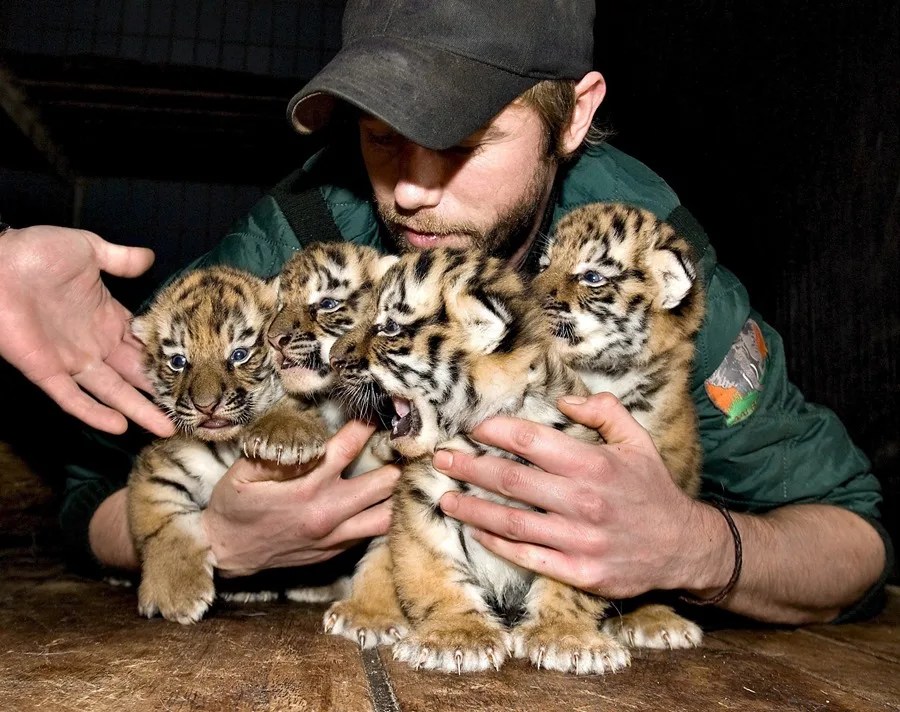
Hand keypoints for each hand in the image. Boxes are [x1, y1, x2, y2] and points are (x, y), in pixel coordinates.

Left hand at [0, 225, 173, 436]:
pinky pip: (72, 398)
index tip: (195, 371)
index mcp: (106, 317)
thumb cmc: (34, 252)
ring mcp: (71, 360)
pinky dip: (94, 413)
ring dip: (138, 410)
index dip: (167, 358)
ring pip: (112, 391)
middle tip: (191, 407)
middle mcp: (93, 343)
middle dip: (161, 391)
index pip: (142, 344)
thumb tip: (151, 258)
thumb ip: (120, 259)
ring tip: (167, 427)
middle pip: (135, 374)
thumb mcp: (87, 248)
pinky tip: (119, 426)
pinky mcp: (46, 371)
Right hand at [202, 419, 399, 576]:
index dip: (367, 427)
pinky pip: (373, 534)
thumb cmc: (234, 507)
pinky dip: (385, 516)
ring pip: (388, 516)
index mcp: (306, 488)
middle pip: (384, 483)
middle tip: (406, 445)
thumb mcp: (242, 472)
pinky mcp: (336, 551)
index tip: (381, 411)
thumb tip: (303, 434)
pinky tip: (389, 500)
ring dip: (399, 494)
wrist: (226, 554)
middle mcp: (327, 512)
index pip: (348, 449)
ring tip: (405, 474)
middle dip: (397, 461)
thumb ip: (275, 452)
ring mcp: (335, 536)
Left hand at [435, 393, 722, 598]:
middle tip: (440, 460)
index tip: (472, 428)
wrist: (683, 546)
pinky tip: (478, 533)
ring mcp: (580, 540)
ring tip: (446, 500)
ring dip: (473, 509)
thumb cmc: (652, 488)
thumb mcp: (637, 439)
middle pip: (511, 481)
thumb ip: (603, 411)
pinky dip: (499, 545)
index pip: (531, 442)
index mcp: (594, 464)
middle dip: (469, 467)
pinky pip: (529, 558)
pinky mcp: (580, 572)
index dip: (496, 432)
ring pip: (512, 522)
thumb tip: (564, 399)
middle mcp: (583, 501)